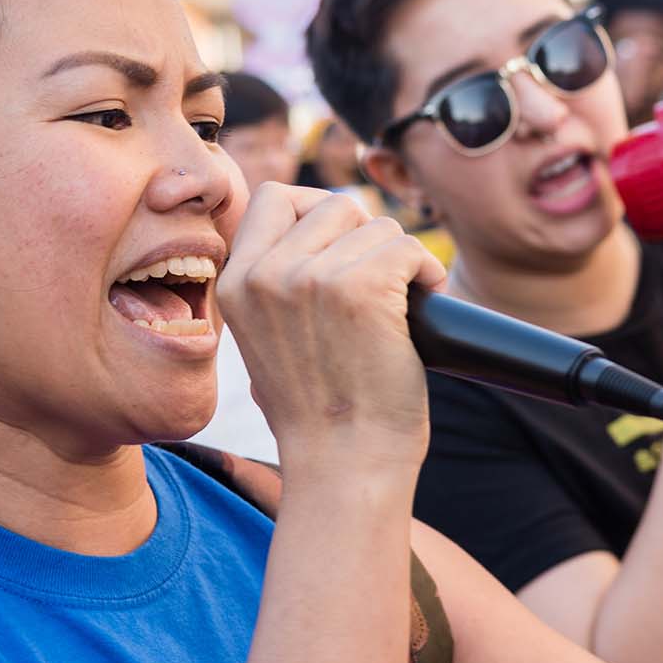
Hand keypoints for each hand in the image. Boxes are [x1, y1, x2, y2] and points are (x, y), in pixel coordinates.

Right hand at [216, 184, 445, 476]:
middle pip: (334, 206)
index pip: (274, 196)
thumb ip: (274, 285)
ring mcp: (312, 278)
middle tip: (379, 282)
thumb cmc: (317, 413)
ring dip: (400, 259)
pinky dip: (427, 272)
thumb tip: (310, 232)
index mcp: (235, 284)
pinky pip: (408, 248)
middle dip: (365, 238)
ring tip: (399, 305)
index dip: (315, 209)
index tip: (341, 245)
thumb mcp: (265, 340)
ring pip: (377, 227)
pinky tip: (425, 299)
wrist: (345, 465)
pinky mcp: (361, 289)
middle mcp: (266, 274)